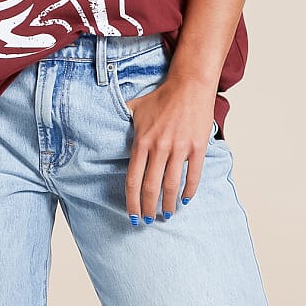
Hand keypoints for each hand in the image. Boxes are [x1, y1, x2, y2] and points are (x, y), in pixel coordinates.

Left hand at [124, 77, 216, 223]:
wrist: (189, 85)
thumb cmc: (162, 96)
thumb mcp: (136, 108)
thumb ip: (124, 121)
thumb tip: (108, 127)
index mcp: (142, 141)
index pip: (133, 179)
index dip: (131, 202)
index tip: (132, 216)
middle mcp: (159, 147)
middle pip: (150, 188)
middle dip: (148, 208)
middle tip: (148, 220)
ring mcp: (179, 148)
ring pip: (171, 186)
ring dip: (168, 205)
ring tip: (166, 214)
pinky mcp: (197, 147)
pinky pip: (193, 176)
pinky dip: (188, 192)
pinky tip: (184, 200)